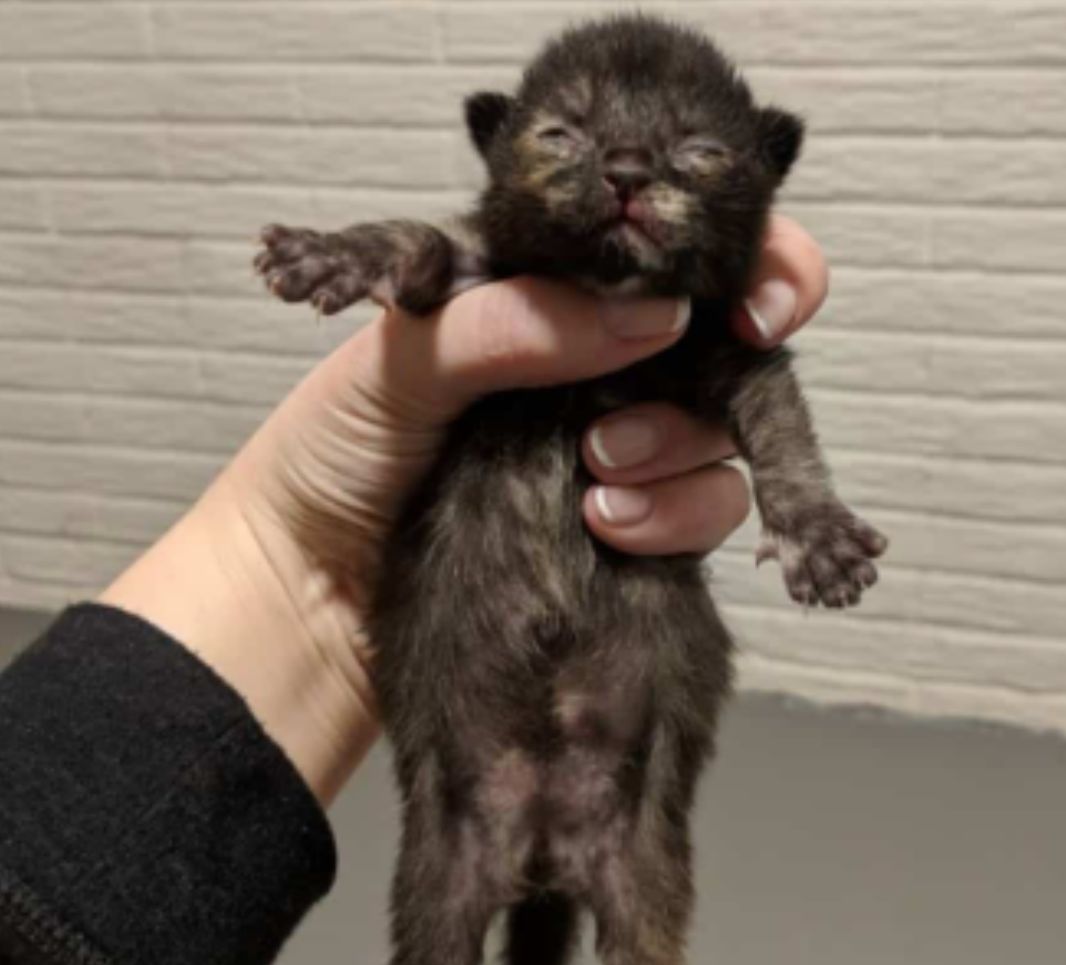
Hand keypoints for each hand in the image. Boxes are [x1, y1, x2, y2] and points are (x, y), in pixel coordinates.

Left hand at [103, 216, 827, 802]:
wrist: (305, 598)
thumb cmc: (328, 459)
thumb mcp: (398, 362)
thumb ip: (509, 323)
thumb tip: (654, 315)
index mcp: (544, 303)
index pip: (666, 258)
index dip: (740, 265)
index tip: (753, 307)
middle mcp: (596, 372)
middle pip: (722, 350)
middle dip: (720, 373)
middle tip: (616, 424)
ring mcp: (616, 457)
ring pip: (718, 441)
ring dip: (679, 457)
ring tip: (595, 478)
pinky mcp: (627, 538)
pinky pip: (699, 517)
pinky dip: (673, 520)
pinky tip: (605, 526)